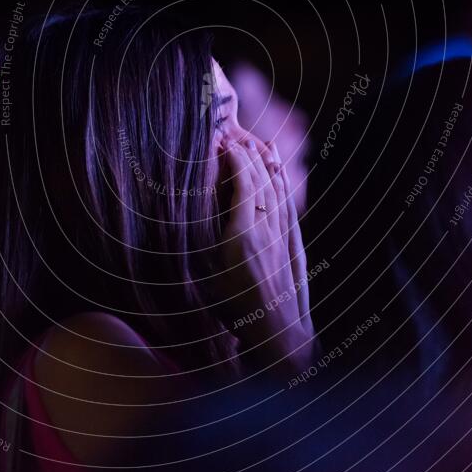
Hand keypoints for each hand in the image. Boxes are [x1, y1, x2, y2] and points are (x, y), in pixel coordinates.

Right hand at [217, 138, 315, 373]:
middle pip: (261, 180)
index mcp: (242, 237)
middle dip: (246, 153)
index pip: (243, 184)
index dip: (234, 159)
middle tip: (231, 136)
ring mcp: (283, 235)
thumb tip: (177, 220)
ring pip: (278, 188)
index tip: (221, 143)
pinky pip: (288, 202)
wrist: (279, 335)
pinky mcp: (294, 242)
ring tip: (253, 141)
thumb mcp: (205, 279)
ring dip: (265, 162)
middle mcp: (266, 231)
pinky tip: (276, 168)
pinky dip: (281, 180)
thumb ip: (196, 245)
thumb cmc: (235, 311)